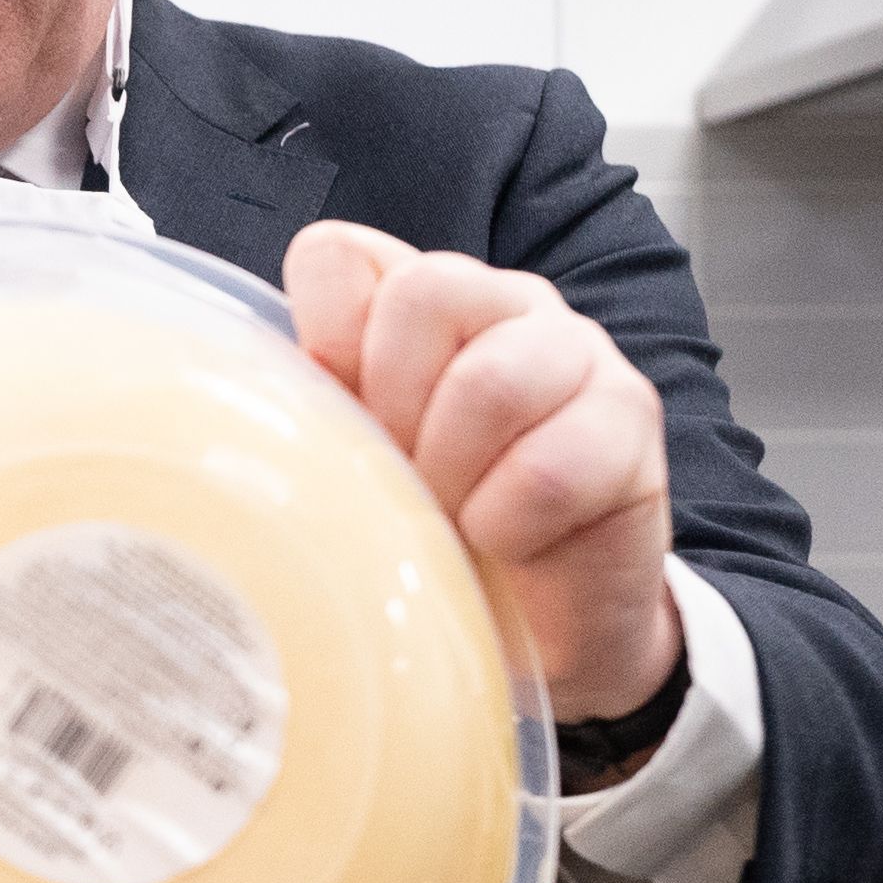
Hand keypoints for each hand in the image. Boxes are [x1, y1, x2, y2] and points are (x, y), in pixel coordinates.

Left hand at [283, 222, 682, 721]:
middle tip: (404, 478)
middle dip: (396, 410)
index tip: (344, 415)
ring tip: (454, 518)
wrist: (543, 625)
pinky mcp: (630, 417)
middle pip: (425, 293)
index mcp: (414, 301)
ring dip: (453, 472)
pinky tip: (509, 541)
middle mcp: (500, 303)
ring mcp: (574, 350)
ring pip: (492, 378)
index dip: (327, 341)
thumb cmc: (439, 531)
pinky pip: (550, 466)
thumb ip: (315, 410)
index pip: (341, 257)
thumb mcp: (354, 467)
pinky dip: (510, 523)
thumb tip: (253, 396)